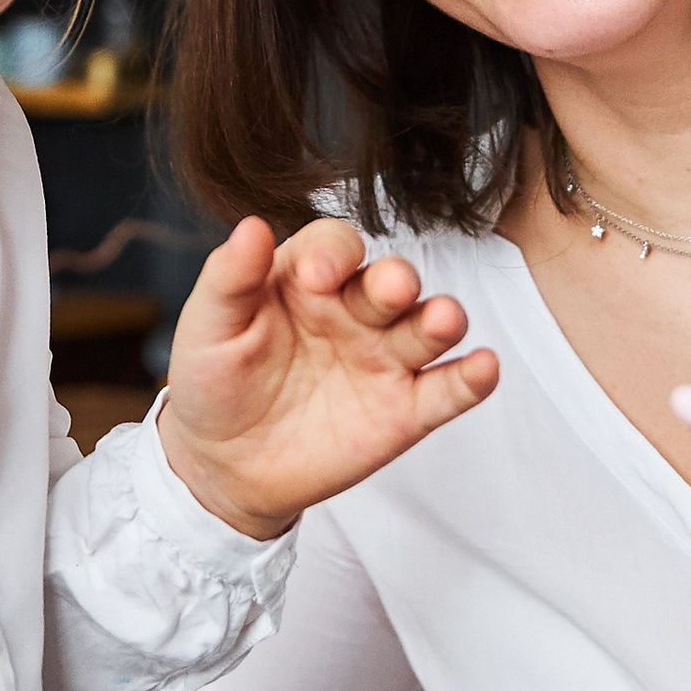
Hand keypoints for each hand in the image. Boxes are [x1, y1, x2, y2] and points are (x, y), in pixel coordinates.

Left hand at [156, 218, 497, 540]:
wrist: (223, 466)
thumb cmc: (213, 382)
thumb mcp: (208, 327)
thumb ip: (230, 277)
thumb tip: (251, 225)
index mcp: (310, 280)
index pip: (336, 246)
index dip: (334, 254)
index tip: (316, 276)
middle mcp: (356, 311)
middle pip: (391, 281)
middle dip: (395, 280)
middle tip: (389, 289)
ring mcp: (385, 359)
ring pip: (429, 328)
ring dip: (442, 319)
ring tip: (441, 321)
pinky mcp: (405, 411)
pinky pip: (447, 390)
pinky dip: (471, 378)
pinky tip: (482, 368)